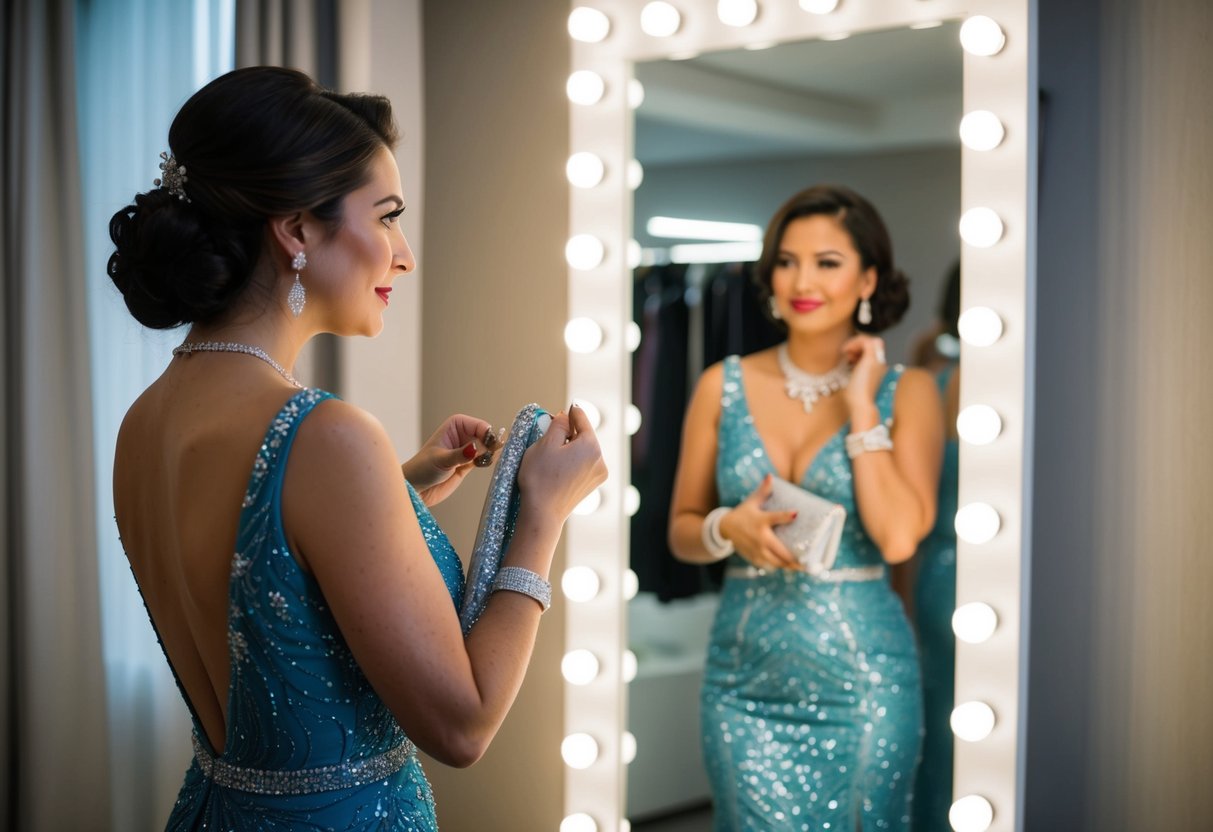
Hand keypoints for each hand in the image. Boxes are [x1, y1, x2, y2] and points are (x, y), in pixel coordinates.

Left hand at [403, 414, 495, 505]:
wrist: (416, 488)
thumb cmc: (422, 469)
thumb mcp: (442, 459)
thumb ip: (461, 454)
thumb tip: (478, 448)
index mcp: (455, 425)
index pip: (478, 425)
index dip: (486, 434)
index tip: (489, 445)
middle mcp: (462, 435)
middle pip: (486, 436)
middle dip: (490, 444)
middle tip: (488, 454)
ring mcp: (466, 450)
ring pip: (487, 448)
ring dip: (490, 454)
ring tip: (484, 460)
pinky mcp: (469, 464)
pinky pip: (484, 459)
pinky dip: (487, 461)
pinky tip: (483, 464)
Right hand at [517, 405, 607, 521]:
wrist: (542, 513)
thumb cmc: (540, 478)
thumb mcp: (544, 443)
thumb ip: (558, 424)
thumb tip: (566, 417)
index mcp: (591, 446)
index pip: (582, 419)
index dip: (572, 412)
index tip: (567, 408)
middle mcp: (600, 460)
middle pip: (584, 436)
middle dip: (569, 433)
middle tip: (551, 434)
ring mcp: (598, 475)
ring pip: (584, 451)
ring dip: (570, 448)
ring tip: (551, 455)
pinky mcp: (591, 485)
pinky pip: (583, 465)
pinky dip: (573, 461)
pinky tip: (557, 468)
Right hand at [718, 474, 800, 570]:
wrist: (725, 528)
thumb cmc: (743, 513)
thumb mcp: (752, 502)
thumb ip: (764, 491)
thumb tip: (770, 476)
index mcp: (761, 521)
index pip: (775, 517)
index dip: (786, 516)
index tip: (796, 514)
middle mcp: (760, 537)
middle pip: (781, 551)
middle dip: (796, 559)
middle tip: (809, 561)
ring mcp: (757, 550)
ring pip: (777, 562)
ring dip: (789, 565)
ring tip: (802, 567)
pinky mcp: (753, 557)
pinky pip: (769, 566)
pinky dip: (779, 567)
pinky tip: (788, 567)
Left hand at [841, 333, 887, 424]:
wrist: (861, 406)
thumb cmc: (855, 399)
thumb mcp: (853, 382)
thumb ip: (853, 371)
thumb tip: (846, 363)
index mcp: (876, 368)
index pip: (871, 351)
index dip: (859, 351)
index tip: (848, 360)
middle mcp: (880, 363)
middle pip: (872, 344)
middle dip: (858, 345)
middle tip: (847, 355)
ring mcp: (877, 360)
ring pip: (870, 340)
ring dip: (856, 343)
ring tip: (846, 353)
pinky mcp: (871, 359)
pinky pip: (866, 340)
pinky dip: (854, 343)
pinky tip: (846, 352)